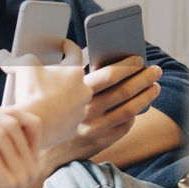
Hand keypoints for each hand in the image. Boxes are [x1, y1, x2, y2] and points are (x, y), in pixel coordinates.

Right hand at [0, 39, 91, 148]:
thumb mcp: (22, 68)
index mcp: (74, 72)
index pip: (75, 52)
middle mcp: (83, 91)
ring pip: (72, 99)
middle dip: (61, 76)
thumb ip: (14, 59)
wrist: (33, 127)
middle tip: (46, 76)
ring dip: (62, 97)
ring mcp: (80, 110)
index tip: (62, 44)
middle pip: (73, 78)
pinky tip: (47, 115)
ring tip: (44, 97)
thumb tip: (3, 55)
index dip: (67, 46)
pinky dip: (59, 116)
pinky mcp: (73, 127)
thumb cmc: (33, 94)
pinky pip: (68, 118)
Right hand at [42, 55, 161, 171]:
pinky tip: (139, 107)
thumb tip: (78, 46)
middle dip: (143, 78)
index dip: (128, 66)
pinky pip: (123, 127)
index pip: (110, 75)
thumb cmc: (36, 102)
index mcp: (77, 91)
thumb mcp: (40, 76)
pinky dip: (133, 115)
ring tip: (155, 87)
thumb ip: (64, 59)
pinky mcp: (98, 141)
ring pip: (128, 110)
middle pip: (124, 91)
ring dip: (145, 97)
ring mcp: (94, 127)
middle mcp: (88, 109)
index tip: (139, 59)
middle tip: (155, 70)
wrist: (33, 139)